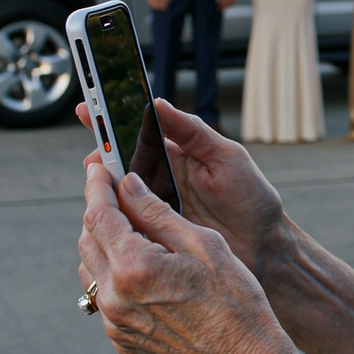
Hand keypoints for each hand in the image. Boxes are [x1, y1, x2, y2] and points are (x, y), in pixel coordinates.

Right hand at [77, 99, 281, 278]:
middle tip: (92, 158)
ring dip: (103, 190)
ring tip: (98, 185)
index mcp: (177, 156)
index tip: (87, 109)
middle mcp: (161, 181)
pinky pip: (126, 227)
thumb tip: (158, 103)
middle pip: (119, 166)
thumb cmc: (252, 199)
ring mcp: (155, 210)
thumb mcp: (226, 157)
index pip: (137, 135)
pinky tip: (107, 217)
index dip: (110, 124)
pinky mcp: (154, 237)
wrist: (265, 249)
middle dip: (100, 159)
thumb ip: (192, 131)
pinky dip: (113, 221)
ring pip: (117, 197)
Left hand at [78, 164, 316, 353]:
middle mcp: (115, 297)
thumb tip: (128, 185)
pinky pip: (105, 297)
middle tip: (118, 190)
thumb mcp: (203, 242)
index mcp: (134, 267)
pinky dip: (114, 273)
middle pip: (88, 240)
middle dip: (100, 211)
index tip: (97, 166)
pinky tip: (144, 265)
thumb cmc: (234, 296)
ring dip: (104, 242)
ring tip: (133, 227)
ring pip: (91, 269)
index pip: (99, 215)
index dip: (96, 186)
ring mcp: (115, 323)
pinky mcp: (121, 340)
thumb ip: (157, 212)